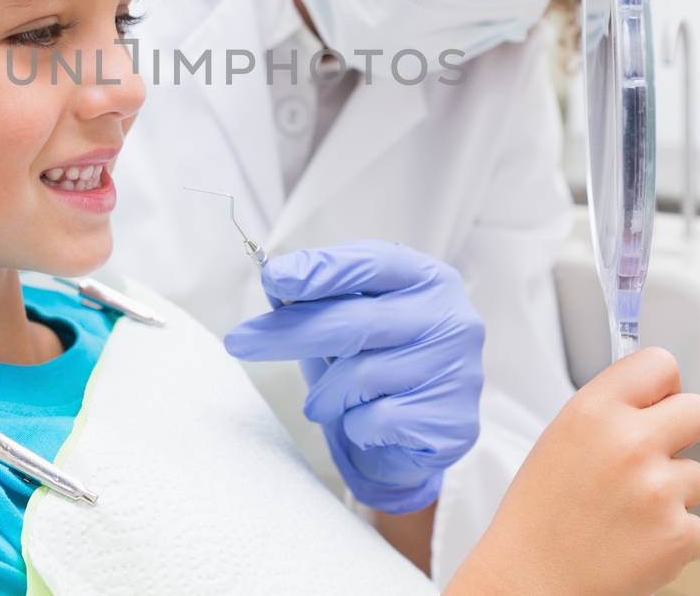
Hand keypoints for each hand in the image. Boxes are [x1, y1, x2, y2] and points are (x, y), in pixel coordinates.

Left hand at [222, 240, 484, 512]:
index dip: (321, 270)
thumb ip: (321, 300)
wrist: (417, 435)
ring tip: (325, 401)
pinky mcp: (452, 420)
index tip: (274, 277)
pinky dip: (356, 425)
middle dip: (290, 332)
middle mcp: (450, 318)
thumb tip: (273, 281)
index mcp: (427, 279)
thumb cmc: (377, 363)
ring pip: (362, 376)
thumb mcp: (350, 320)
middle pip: (356, 322)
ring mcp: (458, 370)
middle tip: (241, 341)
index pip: (371, 264)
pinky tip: (366, 423)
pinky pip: (377, 420)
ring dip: (327, 394)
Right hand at [448, 347, 699, 595]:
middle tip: (652, 458)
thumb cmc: (541, 512)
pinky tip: (636, 540)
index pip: (659, 364)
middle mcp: (630, 441)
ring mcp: (659, 489)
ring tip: (629, 512)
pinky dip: (674, 536)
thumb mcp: (561, 438)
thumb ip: (609, 411)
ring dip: (673, 493)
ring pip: (698, 475)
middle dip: (681, 434)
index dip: (661, 387)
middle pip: (697, 410)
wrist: (531, 577)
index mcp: (594, 410)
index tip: (656, 403)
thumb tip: (655, 397)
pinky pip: (698, 525)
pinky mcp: (679, 534)